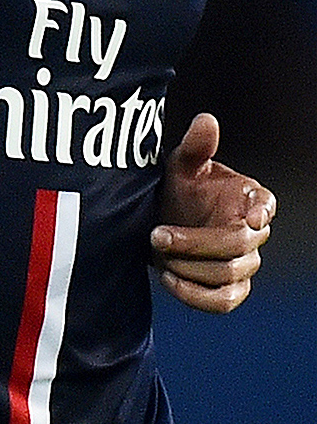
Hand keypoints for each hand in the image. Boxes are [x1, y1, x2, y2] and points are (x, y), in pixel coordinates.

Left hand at [151, 113, 275, 314]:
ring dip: (191, 268)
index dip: (262, 213)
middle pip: (237, 246)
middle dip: (195, 243)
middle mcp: (253, 232)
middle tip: (157, 235)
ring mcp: (244, 263)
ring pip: (229, 276)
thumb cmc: (180, 188)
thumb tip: (206, 120)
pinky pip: (224, 302)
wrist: (162, 220)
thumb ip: (196, 145)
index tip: (250, 220)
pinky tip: (169, 278)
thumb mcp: (182, 164)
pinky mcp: (231, 289)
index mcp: (249, 197)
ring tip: (158, 253)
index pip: (266, 205)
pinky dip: (196, 296)